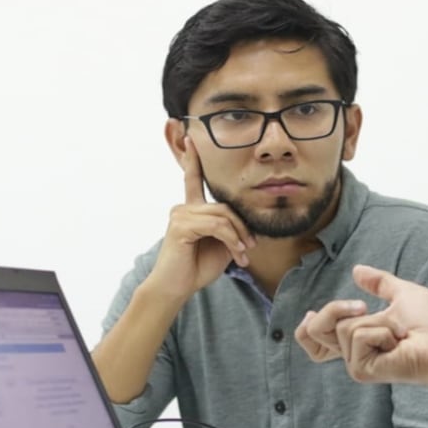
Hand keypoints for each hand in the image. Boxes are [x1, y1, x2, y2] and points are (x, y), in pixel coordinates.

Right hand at [147, 137, 256, 299]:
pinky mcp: (181, 226)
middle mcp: (183, 208)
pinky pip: (217, 226)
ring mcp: (180, 215)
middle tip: (251, 246)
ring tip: (244, 255)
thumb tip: (249, 224)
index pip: (193, 179)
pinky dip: (231, 240)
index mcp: (191, 209)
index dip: (192, 159)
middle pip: (224, 206)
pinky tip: (237, 254)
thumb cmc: (197, 268)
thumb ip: (230, 230)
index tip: (190, 138)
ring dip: (239, 237)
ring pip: (223, 216)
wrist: (176, 288)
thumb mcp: (221, 246)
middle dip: (242, 227)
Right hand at [298, 265, 427, 386]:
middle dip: (333, 309)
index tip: (310, 313)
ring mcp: (356, 363)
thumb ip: (379, 283)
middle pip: (311, 331)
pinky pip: (356, 334)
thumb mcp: (402, 293)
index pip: (314, 340)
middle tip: (363, 307)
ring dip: (375, 320)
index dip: (307, 327)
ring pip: (340, 327)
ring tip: (397, 332)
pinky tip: (397, 343)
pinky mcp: (361, 370)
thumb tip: (357, 270)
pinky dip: (380, 331)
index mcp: (360, 340)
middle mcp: (353, 354)